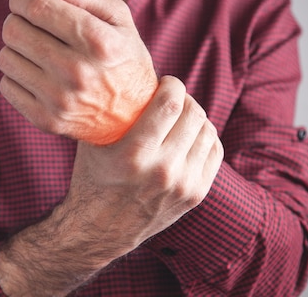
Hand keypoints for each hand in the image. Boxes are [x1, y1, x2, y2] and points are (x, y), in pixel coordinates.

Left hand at [0, 0, 157, 144]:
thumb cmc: (124, 61)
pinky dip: (17, 76)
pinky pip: (6, 86)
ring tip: (38, 51)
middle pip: (14, 30)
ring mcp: (60, 100)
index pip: (37, 7)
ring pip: (5, 57)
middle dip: (17, 20)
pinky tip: (38, 75)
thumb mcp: (119, 20)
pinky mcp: (46, 120)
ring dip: (16, 49)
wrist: (134, 118)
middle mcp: (78, 72)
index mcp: (98, 41)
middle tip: (33, 25)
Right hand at [0, 76, 223, 295]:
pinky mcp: (196, 195)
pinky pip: (214, 151)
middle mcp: (163, 170)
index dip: (173, 84)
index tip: (164, 82)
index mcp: (134, 154)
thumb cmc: (93, 179)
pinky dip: (205, 137)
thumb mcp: (93, 144)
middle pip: (193, 114)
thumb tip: (132, 77)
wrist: (101, 230)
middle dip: (184, 98)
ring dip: (195, 116)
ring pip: (207, 131)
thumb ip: (112, 114)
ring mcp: (183, 185)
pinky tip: (189, 135)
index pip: (170, 103)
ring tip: (180, 116)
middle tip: (172, 98)